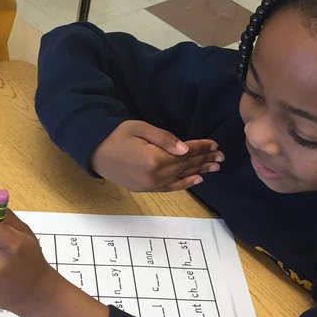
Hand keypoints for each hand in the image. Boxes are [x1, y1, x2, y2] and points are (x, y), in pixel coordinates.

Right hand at [91, 119, 222, 191]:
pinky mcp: (145, 188)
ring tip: (214, 167)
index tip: (214, 144)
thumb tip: (184, 149)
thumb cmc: (116, 135)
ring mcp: (149, 184)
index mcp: (153, 159)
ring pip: (180, 177)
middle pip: (185, 166)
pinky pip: (169, 187)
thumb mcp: (139, 128)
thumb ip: (163, 138)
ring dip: (199, 171)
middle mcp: (153, 175)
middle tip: (221, 156)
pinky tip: (197, 180)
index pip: (184, 153)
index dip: (200, 148)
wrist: (94, 151)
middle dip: (204, 160)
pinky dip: (184, 184)